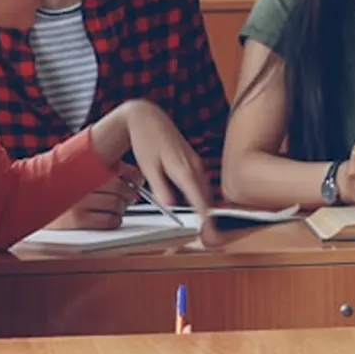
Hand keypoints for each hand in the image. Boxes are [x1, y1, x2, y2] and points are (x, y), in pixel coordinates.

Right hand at [46, 170, 132, 229]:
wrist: (31, 203)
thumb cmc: (61, 189)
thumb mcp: (80, 171)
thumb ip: (105, 169)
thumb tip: (137, 177)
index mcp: (85, 167)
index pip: (121, 168)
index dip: (134, 176)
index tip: (137, 180)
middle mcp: (82, 183)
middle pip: (121, 188)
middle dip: (129, 193)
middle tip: (129, 196)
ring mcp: (79, 202)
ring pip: (117, 204)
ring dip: (121, 208)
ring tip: (115, 207)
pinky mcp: (78, 220)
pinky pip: (109, 221)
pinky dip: (115, 220)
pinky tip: (110, 218)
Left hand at [121, 101, 210, 220]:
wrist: (148, 119)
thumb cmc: (146, 141)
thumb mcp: (148, 167)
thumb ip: (161, 188)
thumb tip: (171, 205)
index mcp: (184, 170)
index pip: (200, 200)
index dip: (206, 218)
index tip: (208, 232)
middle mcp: (195, 166)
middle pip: (206, 197)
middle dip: (206, 217)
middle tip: (203, 234)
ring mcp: (196, 163)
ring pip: (204, 190)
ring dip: (203, 205)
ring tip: (200, 222)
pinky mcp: (193, 161)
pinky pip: (200, 182)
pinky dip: (199, 195)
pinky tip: (191, 202)